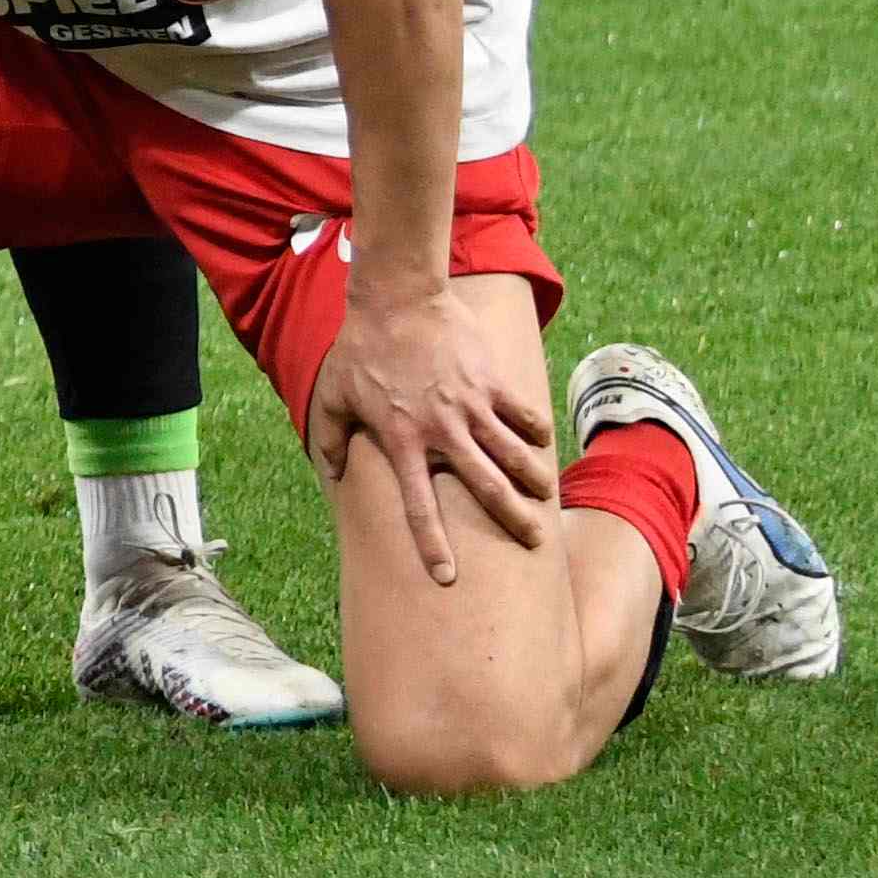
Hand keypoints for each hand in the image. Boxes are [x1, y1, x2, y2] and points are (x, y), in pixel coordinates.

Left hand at [301, 262, 563, 587]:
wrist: (397, 300)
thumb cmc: (360, 350)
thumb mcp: (333, 396)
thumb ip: (334, 439)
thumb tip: (331, 474)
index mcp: (402, 442)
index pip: (419, 507)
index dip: (432, 544)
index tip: (447, 577)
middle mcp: (441, 431)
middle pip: (484, 486)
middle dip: (511, 519)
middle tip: (533, 542)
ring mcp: (471, 406)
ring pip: (512, 453)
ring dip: (533, 479)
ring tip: (546, 499)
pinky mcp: (492, 381)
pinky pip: (521, 412)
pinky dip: (534, 429)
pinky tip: (542, 443)